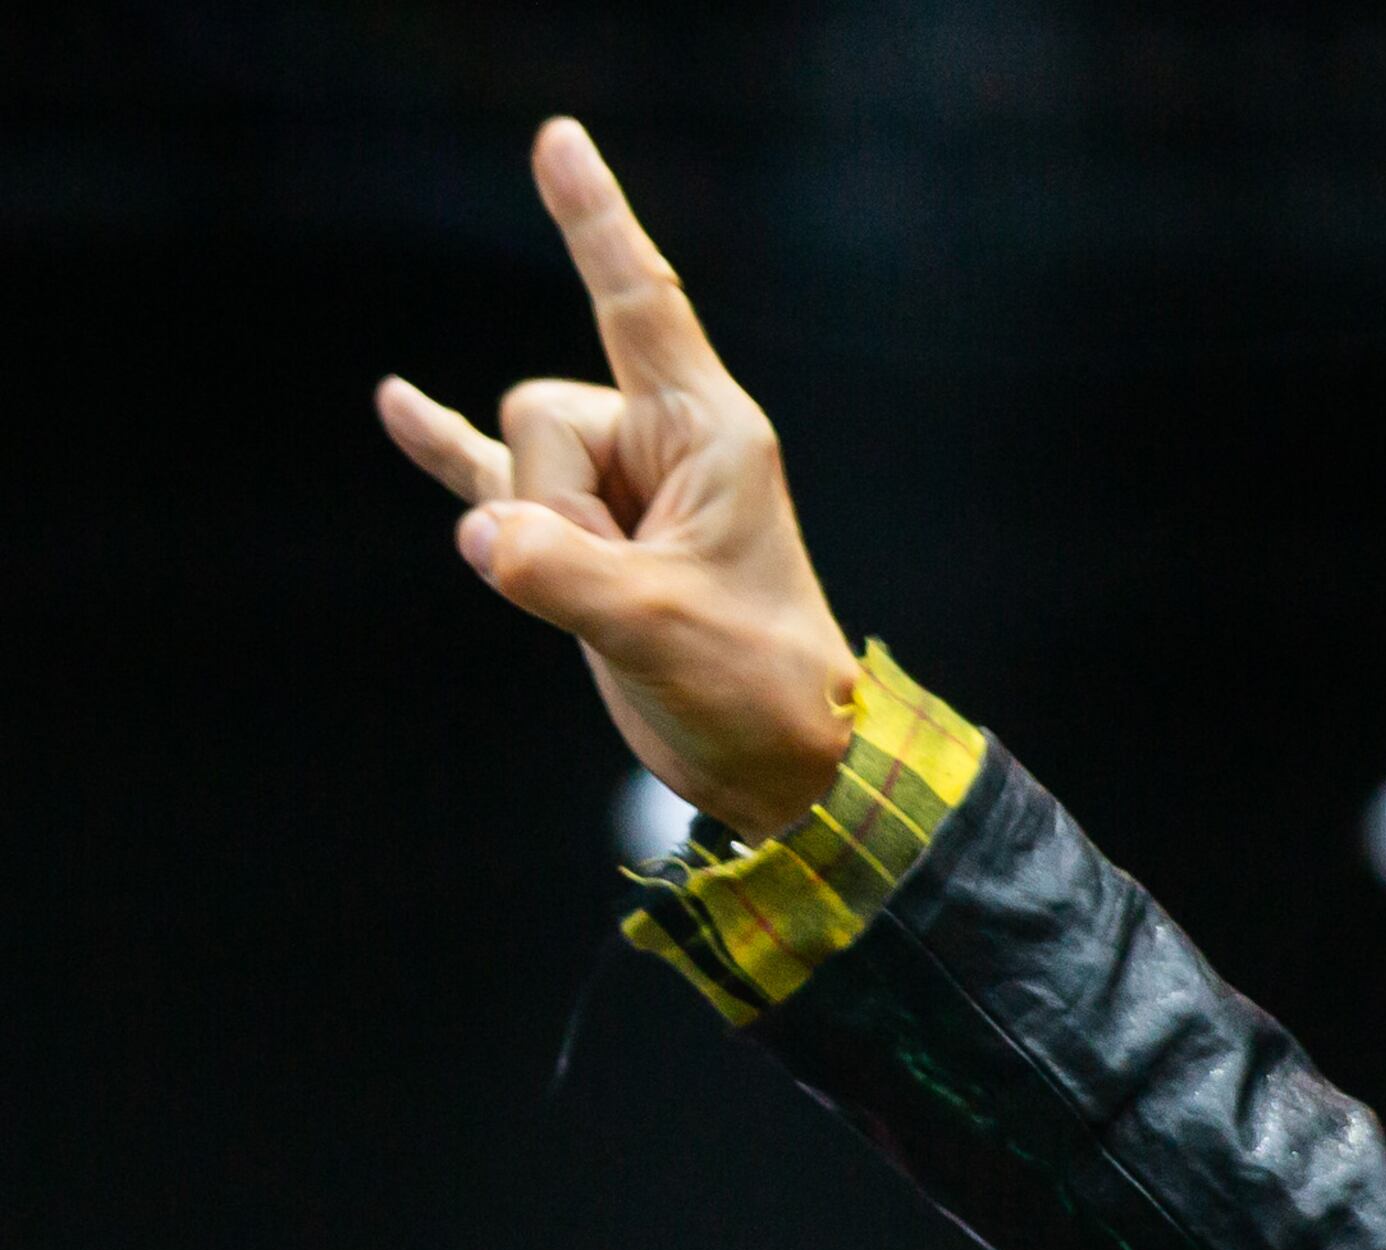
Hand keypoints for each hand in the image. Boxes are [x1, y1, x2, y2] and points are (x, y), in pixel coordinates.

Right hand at [375, 118, 858, 838]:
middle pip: (538, 413)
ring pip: (510, 469)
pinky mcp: (577, 538)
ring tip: (614, 604)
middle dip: (553, 502)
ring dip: (537, 543)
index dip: (595, 222)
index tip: (556, 139)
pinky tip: (395, 403)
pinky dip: (443, 446)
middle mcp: (661, 442)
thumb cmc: (754, 684)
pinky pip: (489, 475)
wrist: (775, 758)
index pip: (639, 302)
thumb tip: (482, 533)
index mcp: (709, 432)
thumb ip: (559, 572)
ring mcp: (614, 487)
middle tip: (630, 582)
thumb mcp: (660, 626)